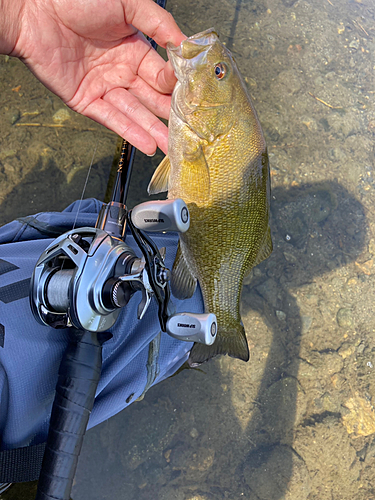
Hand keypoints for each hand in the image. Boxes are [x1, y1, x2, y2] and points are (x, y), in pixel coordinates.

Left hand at [9, 0, 185, 154]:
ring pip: (134, 113)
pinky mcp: (86, 101)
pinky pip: (111, 119)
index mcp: (134, 50)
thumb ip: (159, 23)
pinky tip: (146, 144)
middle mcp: (121, 72)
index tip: (191, 97)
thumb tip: (186, 43)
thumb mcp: (128, 4)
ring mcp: (104, 88)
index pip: (161, 74)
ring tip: (171, 145)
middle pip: (151, 99)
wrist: (35, 10)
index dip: (175, 85)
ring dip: (152, 130)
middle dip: (169, 115)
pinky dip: (129, 132)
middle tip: (189, 130)